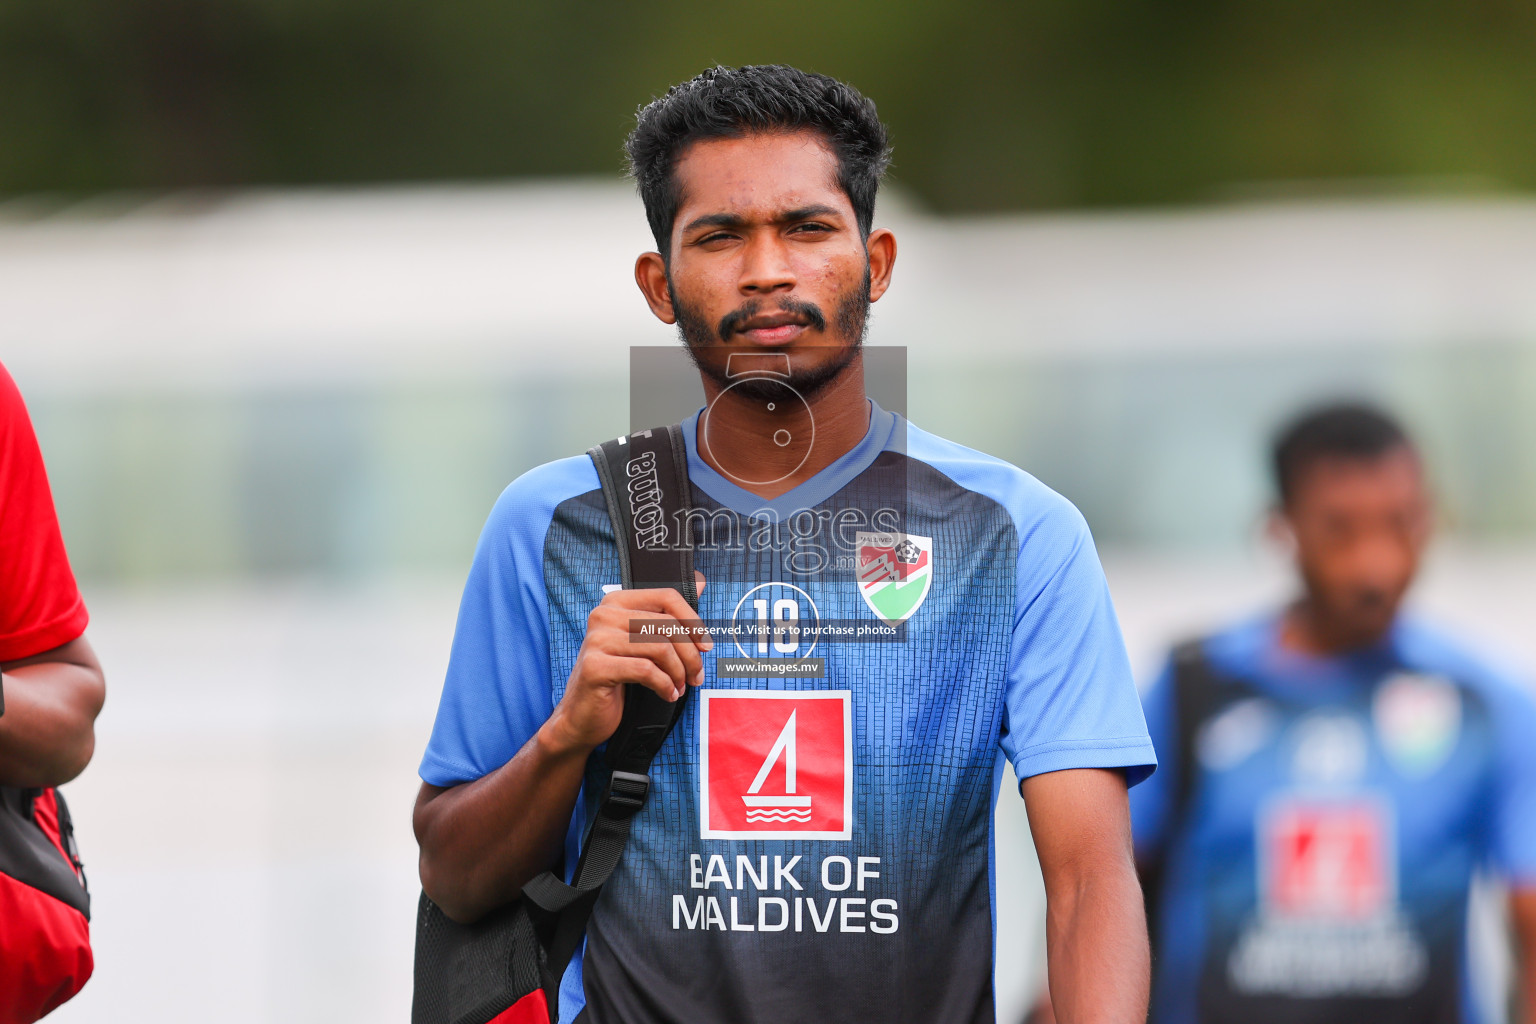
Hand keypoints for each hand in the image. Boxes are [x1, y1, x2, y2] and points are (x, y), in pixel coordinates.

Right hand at [543, 577, 710, 754]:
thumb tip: (700, 582)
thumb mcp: (643, 643)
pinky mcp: (595, 667)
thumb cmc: (617, 676)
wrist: (583, 714)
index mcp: (616, 602)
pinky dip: (664, 685)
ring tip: (680, 687)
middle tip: (696, 676)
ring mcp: (597, 640)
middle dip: (690, 655)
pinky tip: (667, 694)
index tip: (706, 646)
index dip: (692, 621)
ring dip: (678, 673)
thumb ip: (668, 615)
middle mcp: (603, 615)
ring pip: (660, 648)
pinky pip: (646, 670)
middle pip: (667, 625)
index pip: (666, 597)